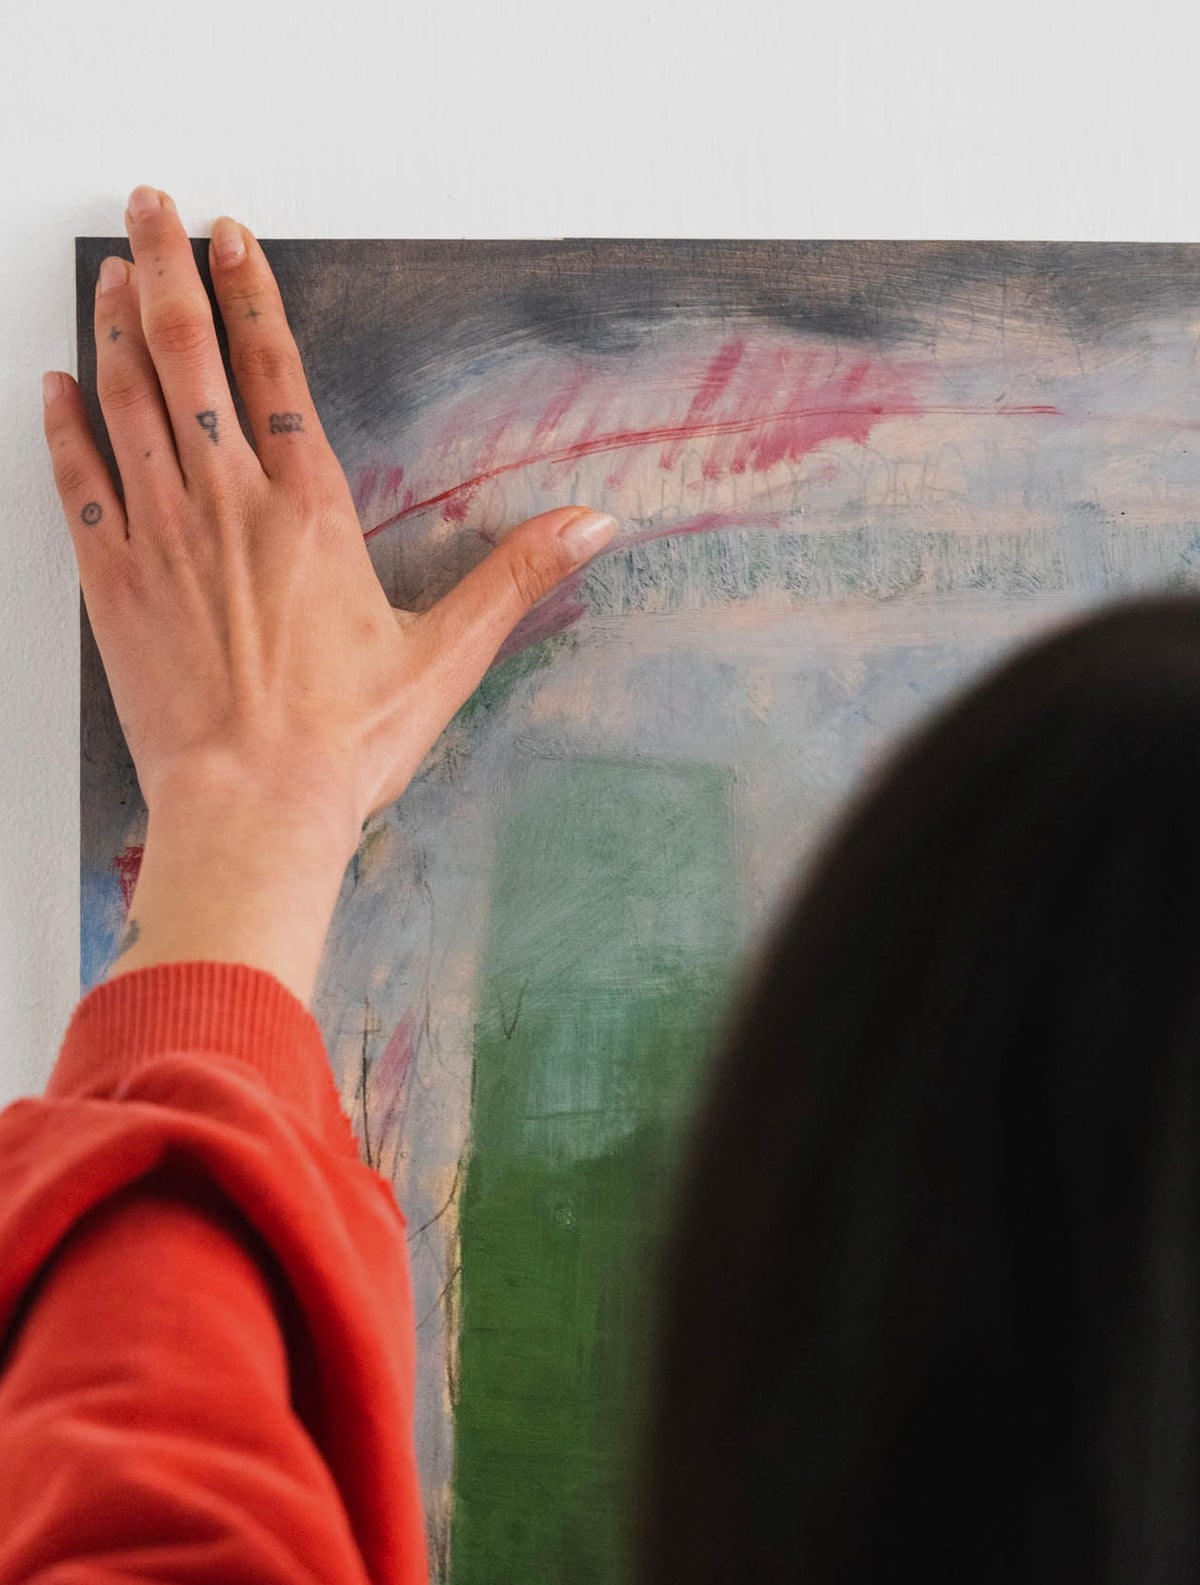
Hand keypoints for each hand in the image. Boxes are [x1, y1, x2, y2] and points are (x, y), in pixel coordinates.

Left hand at [42, 185, 617, 1004]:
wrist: (251, 806)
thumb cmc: (341, 741)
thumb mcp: (445, 657)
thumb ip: (515, 577)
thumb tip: (591, 527)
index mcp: (309, 512)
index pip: (275, 372)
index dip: (251, 294)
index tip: (233, 237)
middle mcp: (227, 505)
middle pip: (188, 358)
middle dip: (168, 269)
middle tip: (150, 206)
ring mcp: (160, 537)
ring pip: (127, 400)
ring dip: (117, 327)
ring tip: (114, 270)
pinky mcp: (112, 581)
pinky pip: (78, 480)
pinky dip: (65, 425)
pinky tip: (56, 385)